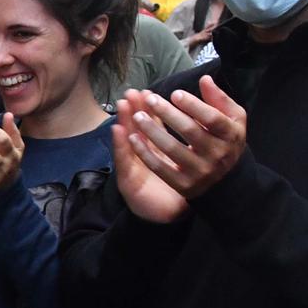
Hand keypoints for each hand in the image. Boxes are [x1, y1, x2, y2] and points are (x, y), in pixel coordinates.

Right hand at [110, 95, 189, 223]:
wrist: (167, 216)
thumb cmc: (175, 187)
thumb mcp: (179, 161)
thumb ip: (185, 138)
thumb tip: (189, 116)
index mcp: (157, 149)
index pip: (152, 124)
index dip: (149, 108)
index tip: (146, 91)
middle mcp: (144, 155)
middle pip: (138, 128)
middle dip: (136, 109)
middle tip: (131, 92)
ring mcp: (134, 167)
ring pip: (129, 140)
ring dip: (125, 121)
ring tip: (123, 104)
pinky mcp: (128, 180)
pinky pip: (125, 160)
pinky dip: (120, 145)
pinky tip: (118, 131)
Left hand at [118, 76, 246, 200]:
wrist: (226, 179)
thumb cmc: (225, 140)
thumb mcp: (232, 119)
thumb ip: (219, 99)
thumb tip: (204, 79)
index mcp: (231, 135)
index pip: (212, 118)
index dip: (193, 105)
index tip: (174, 93)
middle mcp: (218, 155)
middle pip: (190, 131)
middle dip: (168, 113)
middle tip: (150, 99)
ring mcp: (200, 171)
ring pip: (172, 148)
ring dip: (152, 130)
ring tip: (137, 115)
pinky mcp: (183, 184)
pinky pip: (160, 167)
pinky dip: (145, 153)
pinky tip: (133, 138)